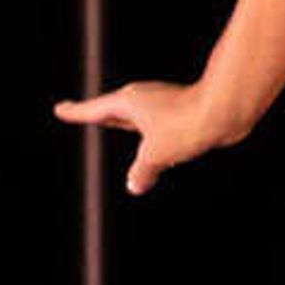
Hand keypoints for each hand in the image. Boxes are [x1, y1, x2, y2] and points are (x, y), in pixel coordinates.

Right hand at [55, 79, 244, 194]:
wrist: (224, 110)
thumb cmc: (186, 124)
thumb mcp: (157, 155)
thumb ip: (142, 172)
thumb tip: (135, 185)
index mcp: (128, 102)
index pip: (93, 111)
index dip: (75, 113)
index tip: (60, 109)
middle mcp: (142, 99)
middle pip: (112, 109)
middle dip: (98, 114)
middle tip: (82, 114)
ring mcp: (161, 103)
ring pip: (136, 116)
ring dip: (126, 124)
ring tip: (113, 125)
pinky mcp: (178, 111)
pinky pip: (155, 124)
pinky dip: (149, 133)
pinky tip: (155, 143)